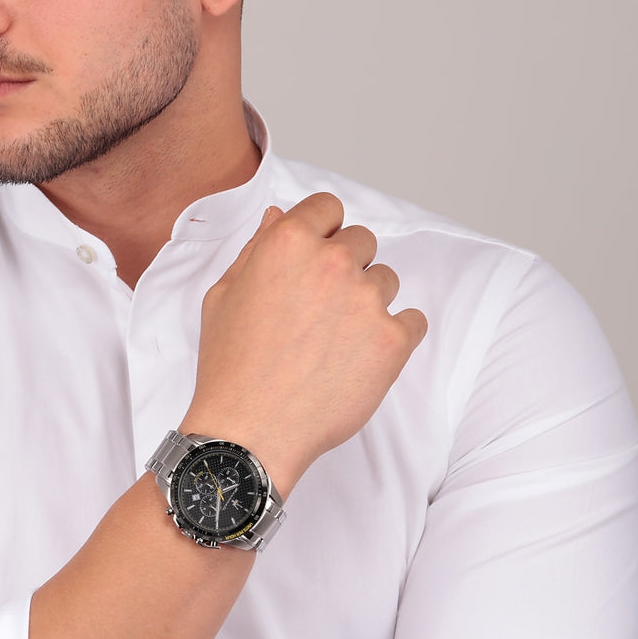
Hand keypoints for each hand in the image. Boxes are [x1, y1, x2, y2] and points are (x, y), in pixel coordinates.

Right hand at [184, 193, 426, 494]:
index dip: (322, 230)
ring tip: (335, 340)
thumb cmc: (230, 367)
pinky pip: (414, 320)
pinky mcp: (393, 340)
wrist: (250, 431)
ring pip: (386, 280)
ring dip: (368, 301)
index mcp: (288, 243)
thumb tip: (278, 217)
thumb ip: (256, 249)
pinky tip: (362, 357)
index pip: (328, 207)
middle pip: (362, 241)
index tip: (317, 255)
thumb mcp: (223, 296)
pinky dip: (395, 335)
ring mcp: (367, 301)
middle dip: (346, 266)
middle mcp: (333, 262)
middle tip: (321, 309)